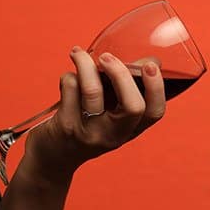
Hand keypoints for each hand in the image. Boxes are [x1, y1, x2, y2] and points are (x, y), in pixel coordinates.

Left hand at [23, 46, 166, 182]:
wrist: (52, 157)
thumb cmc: (83, 126)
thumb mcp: (109, 115)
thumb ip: (126, 90)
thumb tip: (150, 61)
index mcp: (129, 130)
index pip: (154, 113)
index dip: (157, 88)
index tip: (150, 65)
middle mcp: (113, 135)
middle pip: (131, 105)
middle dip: (121, 74)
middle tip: (107, 56)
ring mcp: (89, 132)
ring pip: (93, 91)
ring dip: (85, 64)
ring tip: (78, 53)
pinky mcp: (66, 126)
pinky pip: (70, 88)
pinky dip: (68, 76)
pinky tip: (67, 79)